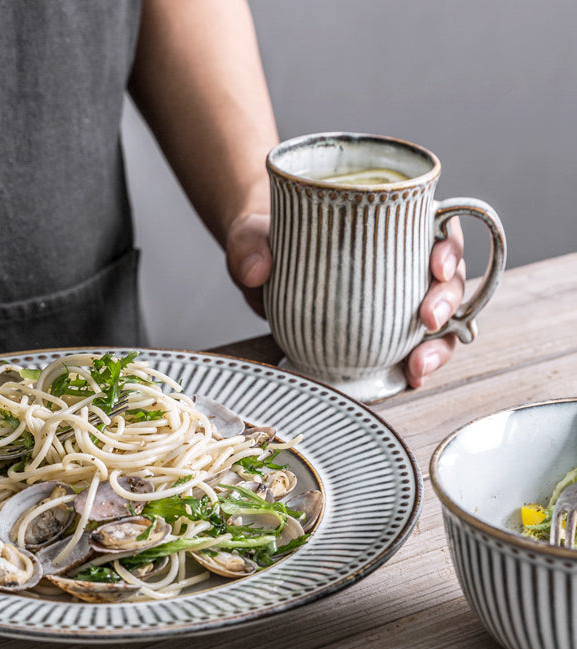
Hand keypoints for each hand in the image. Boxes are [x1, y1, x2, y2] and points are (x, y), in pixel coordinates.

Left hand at [227, 212, 466, 386]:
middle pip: (447, 277)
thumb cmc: (264, 238)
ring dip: (440, 343)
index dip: (449, 246)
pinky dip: (416, 363)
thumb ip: (248, 245)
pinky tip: (411, 378)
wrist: (256, 266)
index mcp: (388, 222)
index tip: (436, 264)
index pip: (437, 227)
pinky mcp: (382, 328)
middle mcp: (402, 259)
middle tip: (428, 321)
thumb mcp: (251, 234)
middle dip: (448, 301)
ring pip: (439, 318)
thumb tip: (255, 270)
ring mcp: (395, 296)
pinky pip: (410, 345)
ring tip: (418, 366)